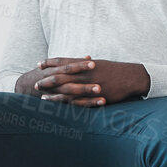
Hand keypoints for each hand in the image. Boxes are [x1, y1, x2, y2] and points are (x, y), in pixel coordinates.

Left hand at [28, 56, 149, 106]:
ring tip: (41, 97)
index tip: (39, 64)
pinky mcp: (93, 96)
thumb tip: (82, 60)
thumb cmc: (116, 70)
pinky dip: (65, 103)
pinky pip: (76, 101)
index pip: (62, 62)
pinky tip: (58, 106)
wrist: (131, 77)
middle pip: (60, 76)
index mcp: (84, 64)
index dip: (49, 63)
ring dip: (52, 94)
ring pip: (65, 90)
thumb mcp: (100, 63)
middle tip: (35, 83)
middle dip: (46, 79)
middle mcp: (83, 73)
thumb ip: (88, 64)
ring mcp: (88, 85)